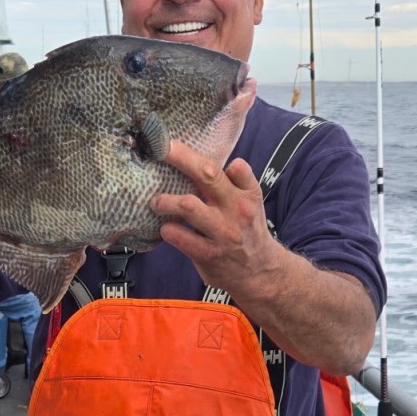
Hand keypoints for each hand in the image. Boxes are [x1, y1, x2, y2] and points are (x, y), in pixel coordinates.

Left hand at [152, 140, 273, 293]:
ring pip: (189, 205)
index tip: (175, 142)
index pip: (234, 167)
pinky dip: (168, 230)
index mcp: (247, 194)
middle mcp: (237, 210)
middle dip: (180, 158)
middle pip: (207, 175)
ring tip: (156, 202)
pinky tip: (166, 228)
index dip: (210, 154)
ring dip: (166, 200)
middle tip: (160, 150)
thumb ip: (237, 181)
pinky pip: (181, 237)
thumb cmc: (248, 230)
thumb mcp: (252, 202)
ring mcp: (222, 233)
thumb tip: (218, 160)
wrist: (260, 273)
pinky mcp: (209, 255)